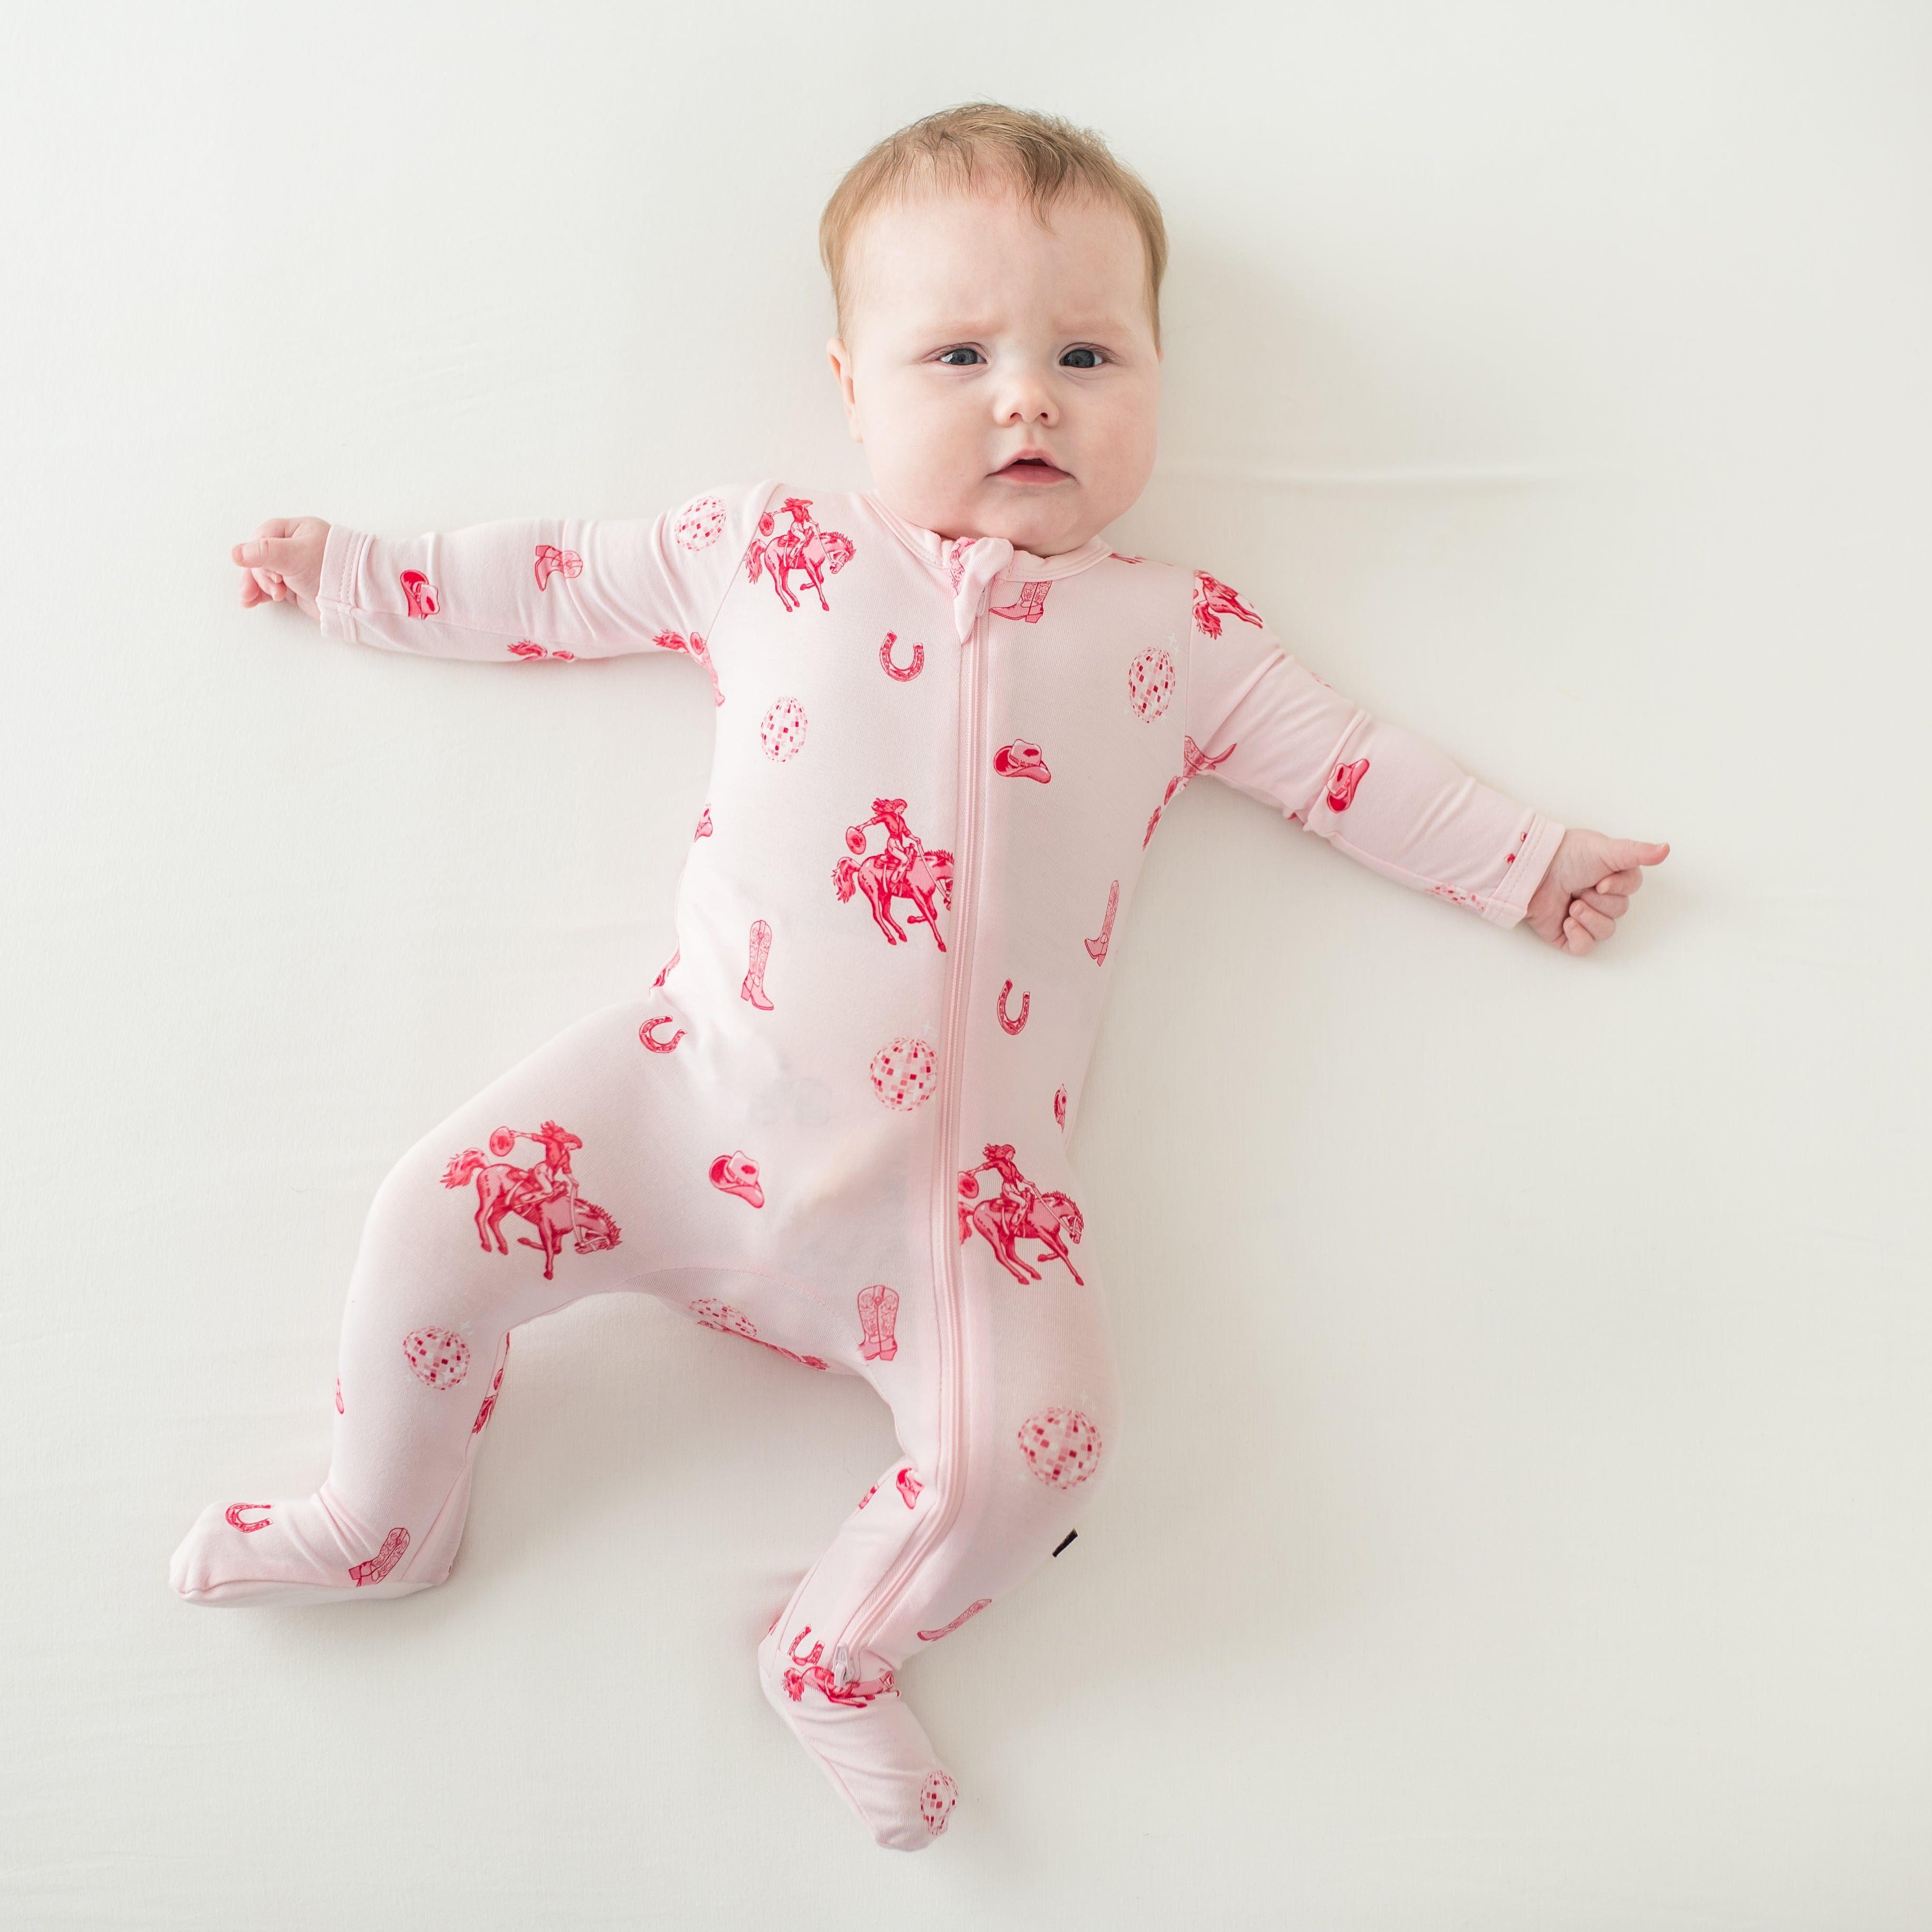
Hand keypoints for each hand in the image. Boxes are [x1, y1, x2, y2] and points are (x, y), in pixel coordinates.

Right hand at [231, 517, 329, 620]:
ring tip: (250, 599)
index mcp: (296, 531)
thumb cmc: (331, 568)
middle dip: (259, 574)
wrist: (355, 598)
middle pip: (260, 557)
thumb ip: (263, 552)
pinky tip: (251, 601)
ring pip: (263, 574)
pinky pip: (270, 588)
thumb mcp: (294, 555)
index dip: (259, 553)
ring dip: (255, 586)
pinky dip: (260, 594)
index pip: (263, 537)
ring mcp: (294, 568)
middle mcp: (294, 548)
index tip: (270, 569)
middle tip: (274, 587)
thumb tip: (235, 553)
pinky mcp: (295, 587)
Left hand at [1524, 829, 1669, 955]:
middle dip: (1599, 900)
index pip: (1631, 891)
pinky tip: (1567, 922)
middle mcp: (1601, 899)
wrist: (1531, 869)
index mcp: (1613, 878)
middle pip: (1619, 911)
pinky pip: (1584, 948)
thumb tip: (1666, 849)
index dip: (1618, 888)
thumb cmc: (1566, 855)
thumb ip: (1637, 852)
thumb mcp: (1606, 849)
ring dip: (1589, 917)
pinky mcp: (1567, 934)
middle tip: (1580, 887)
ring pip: (1605, 931)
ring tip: (1572, 904)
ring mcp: (1585, 918)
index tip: (1600, 879)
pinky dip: (1579, 937)